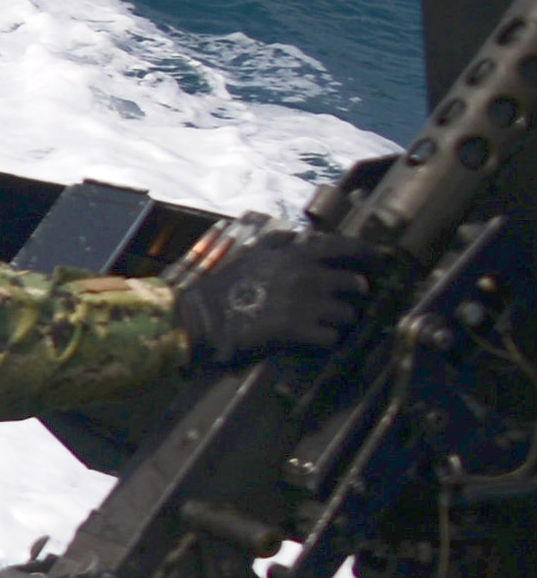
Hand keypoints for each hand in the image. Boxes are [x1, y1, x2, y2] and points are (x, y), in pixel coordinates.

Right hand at [176, 233, 378, 365]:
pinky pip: (330, 339)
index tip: (378, 260)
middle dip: (351, 296)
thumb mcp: (250, 253)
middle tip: (340, 303)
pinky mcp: (297, 332)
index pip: (347, 248)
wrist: (200, 319)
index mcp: (297, 256)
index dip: (368, 254)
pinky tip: (311, 341)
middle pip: (355, 286)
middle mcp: (307, 277)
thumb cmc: (224, 286)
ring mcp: (305, 306)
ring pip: (347, 315)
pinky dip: (325, 342)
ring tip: (323, 325)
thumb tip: (299, 235)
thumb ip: (279, 242)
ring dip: (338, 322)